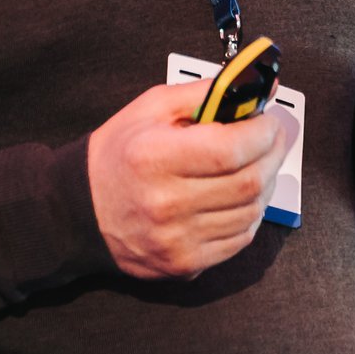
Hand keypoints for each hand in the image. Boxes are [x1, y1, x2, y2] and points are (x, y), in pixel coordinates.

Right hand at [86, 81, 298, 278]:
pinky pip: (239, 240)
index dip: (263, 133)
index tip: (268, 119)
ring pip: (251, 213)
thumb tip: (258, 88)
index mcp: (154, 157)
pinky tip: (241, 196)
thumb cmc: (119, 153)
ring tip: (257, 164)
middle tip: (273, 137)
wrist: (80, 210)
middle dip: (273, 154)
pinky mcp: (185, 265)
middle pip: (249, 183)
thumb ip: (206, 94)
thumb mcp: (152, 108)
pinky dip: (250, 214)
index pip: (232, 150)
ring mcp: (176, 240)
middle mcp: (165, 203)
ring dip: (266, 184)